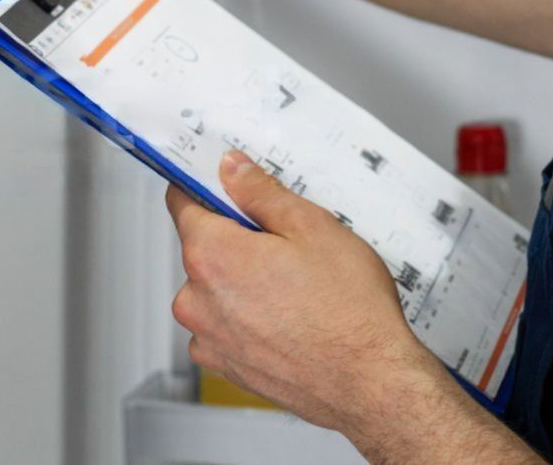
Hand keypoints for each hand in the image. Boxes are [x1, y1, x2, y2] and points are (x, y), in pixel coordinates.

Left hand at [165, 151, 443, 436]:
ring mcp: (209, 339)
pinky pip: (226, 325)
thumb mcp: (312, 226)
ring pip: (217, 289)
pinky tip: (291, 315)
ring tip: (298, 286)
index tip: (227, 183)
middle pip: (204, 247)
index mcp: (211, 256)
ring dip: (245, 281)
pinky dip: (250, 316)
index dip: (208, 186)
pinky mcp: (226, 367)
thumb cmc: (348, 311)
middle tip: (288, 242)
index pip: (183, 201)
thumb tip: (232, 170)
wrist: (369, 381)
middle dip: (239, 238)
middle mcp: (197, 300)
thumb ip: (260, 192)